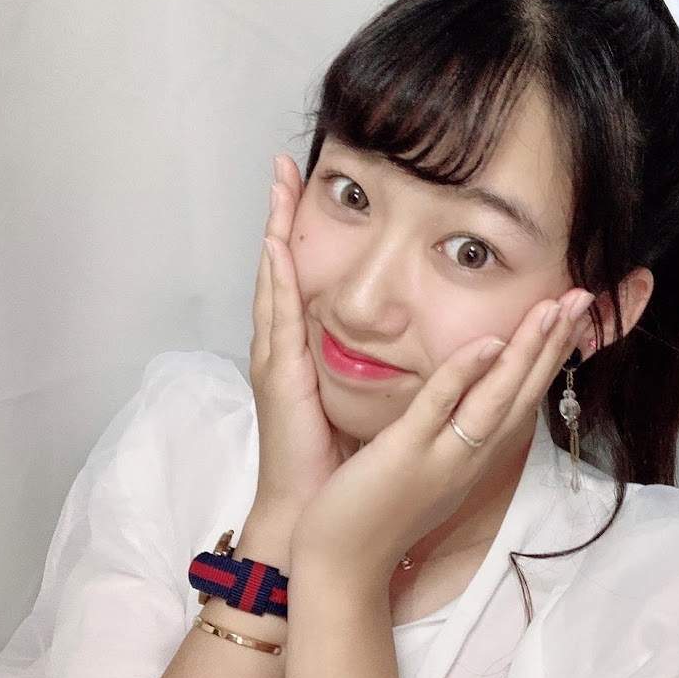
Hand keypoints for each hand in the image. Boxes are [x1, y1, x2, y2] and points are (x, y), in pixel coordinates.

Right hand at [249, 154, 345, 520]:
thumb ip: (371, 361)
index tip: (306, 187)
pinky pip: (279, 319)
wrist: (315, 512)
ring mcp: (277, 358)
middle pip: (283, 266)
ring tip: (276, 182)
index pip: (304, 278)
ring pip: (276, 280)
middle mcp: (285, 346)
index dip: (302, 232)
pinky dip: (277, 279)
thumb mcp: (362, 398)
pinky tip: (276, 242)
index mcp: (306, 349)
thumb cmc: (339, 458)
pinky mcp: (279, 377)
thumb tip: (403, 336)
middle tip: (282, 166)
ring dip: (275, 229)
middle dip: (281, 214)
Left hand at [289, 288, 595, 585]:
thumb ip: (450, 427)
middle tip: (585, 297)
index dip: (550, 356)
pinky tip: (488, 343)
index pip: (523, 397)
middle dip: (554, 342)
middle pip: (524, 391)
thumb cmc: (380, 510)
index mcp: (476, 455)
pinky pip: (439, 408)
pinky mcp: (406, 455)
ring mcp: (442, 457)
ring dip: (528, 350)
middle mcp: (471, 456)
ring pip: (496, 397)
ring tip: (556, 308)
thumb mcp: (429, 465)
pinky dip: (465, 374)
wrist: (344, 566)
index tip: (572, 316)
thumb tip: (467, 386)